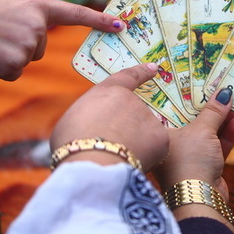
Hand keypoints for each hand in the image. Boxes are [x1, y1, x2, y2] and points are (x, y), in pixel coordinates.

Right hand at [0, 0, 123, 79]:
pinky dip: (1, 68)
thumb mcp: (12, 6)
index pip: (76, 14)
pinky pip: (15, 72)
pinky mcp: (16, 64)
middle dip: (22, 44)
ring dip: (9, 55)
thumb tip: (36, 41)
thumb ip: (32, 19)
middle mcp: (38, 25)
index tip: (121, 26)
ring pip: (27, 59)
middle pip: (40, 47)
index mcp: (38, 5)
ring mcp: (28, 45)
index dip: (99, 20)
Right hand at [50, 63, 168, 171]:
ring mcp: (149, 117)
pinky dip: (144, 159)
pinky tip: (129, 165)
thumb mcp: (71, 122)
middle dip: (123, 132)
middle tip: (107, 149)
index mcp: (108, 92)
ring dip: (132, 146)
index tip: (153, 68)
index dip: (141, 72)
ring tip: (114, 159)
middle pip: (131, 117)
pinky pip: (153, 151)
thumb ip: (89, 119)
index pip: (128, 77)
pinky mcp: (161, 138)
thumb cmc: (73, 145)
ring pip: (142, 136)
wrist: (93, 163)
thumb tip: (97, 127)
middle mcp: (132, 100)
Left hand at [154, 87, 233, 200]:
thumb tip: (224, 91)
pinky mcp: (205, 166)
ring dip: (221, 119)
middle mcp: (172, 144)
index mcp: (160, 133)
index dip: (183, 95)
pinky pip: (216, 145)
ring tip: (233, 102)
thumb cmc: (189, 161)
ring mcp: (189, 156)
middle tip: (219, 89)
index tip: (195, 80)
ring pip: (206, 132)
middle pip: (191, 119)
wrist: (198, 199)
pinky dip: (226, 134)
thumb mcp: (202, 130)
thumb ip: (214, 111)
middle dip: (207, 106)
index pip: (170, 108)